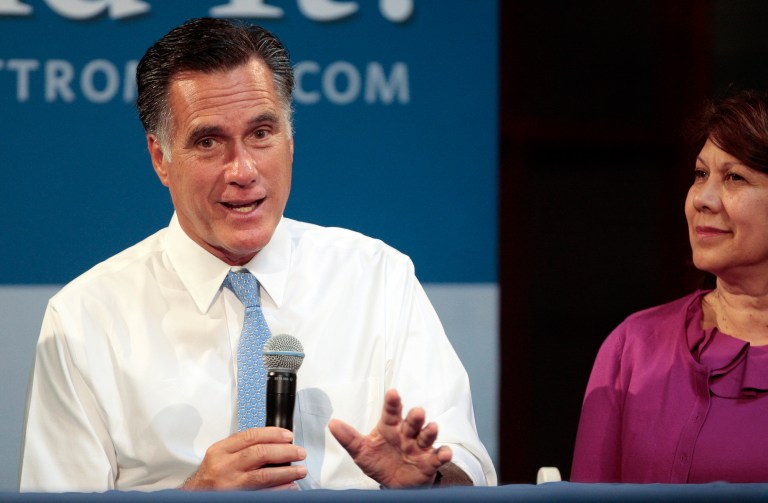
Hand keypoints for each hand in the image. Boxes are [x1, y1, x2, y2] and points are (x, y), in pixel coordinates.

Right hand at [181, 427, 306, 490]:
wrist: (195, 497)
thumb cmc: (211, 476)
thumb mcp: (220, 455)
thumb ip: (241, 447)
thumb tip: (274, 442)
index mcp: (221, 451)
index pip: (251, 436)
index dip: (273, 434)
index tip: (288, 436)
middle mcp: (224, 466)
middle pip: (260, 453)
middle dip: (284, 451)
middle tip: (299, 452)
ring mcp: (230, 485)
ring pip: (263, 475)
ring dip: (286, 472)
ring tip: (300, 470)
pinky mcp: (237, 497)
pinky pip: (262, 493)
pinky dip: (279, 490)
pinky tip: (290, 486)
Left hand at [328, 388, 451, 487]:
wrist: (393, 484)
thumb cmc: (379, 462)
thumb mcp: (361, 451)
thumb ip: (349, 438)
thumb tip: (332, 424)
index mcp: (390, 428)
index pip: (391, 412)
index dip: (393, 403)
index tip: (393, 393)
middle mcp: (407, 435)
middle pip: (412, 422)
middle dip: (415, 417)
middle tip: (417, 412)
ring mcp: (419, 447)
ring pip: (426, 436)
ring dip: (430, 431)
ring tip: (432, 427)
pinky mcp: (429, 462)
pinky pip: (437, 457)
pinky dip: (443, 454)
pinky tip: (445, 453)